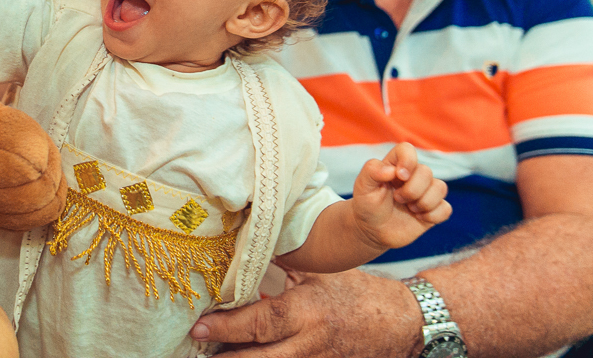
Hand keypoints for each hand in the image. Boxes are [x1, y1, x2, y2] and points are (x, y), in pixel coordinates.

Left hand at [190, 270, 420, 357]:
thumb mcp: (320, 273)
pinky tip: (239, 357)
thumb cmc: (358, 294)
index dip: (227, 327)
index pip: (261, 324)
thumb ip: (283, 264)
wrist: (400, 324)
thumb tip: (246, 246)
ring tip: (209, 357)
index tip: (199, 326)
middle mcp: (309, 345)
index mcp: (307, 313)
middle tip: (193, 351)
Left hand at [352, 143, 450, 250]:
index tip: (399, 176)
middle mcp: (413, 175)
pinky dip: (433, 216)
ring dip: (424, 202)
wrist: (373, 230)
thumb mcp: (362, 187)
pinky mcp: (434, 209)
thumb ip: (371, 171)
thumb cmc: (367, 205)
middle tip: (397, 198)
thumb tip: (392, 170)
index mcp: (395, 164)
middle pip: (426, 172)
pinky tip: (419, 218)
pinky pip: (446, 209)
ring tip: (409, 208)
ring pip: (440, 188)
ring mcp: (425, 192)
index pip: (407, 149)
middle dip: (411, 190)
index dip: (407, 161)